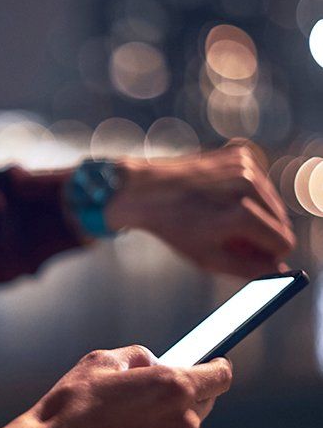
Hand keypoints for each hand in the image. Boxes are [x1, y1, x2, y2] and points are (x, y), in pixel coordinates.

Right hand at [0, 346, 231, 427]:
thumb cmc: (70, 407)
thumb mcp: (98, 363)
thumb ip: (136, 356)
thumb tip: (152, 362)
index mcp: (172, 388)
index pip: (218, 376)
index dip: (216, 368)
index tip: (214, 366)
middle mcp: (183, 423)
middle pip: (200, 406)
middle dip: (179, 399)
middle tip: (142, 398)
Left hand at [105, 145, 294, 277]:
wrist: (143, 190)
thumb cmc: (175, 227)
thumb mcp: (209, 258)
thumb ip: (250, 269)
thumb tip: (282, 272)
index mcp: (243, 214)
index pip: (284, 243)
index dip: (267, 253)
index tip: (246, 252)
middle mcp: (248, 186)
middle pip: (281, 222)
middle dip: (261, 233)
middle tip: (227, 235)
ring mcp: (245, 167)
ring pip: (273, 203)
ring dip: (255, 213)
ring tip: (219, 216)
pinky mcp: (239, 155)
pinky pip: (260, 183)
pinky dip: (246, 193)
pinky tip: (219, 196)